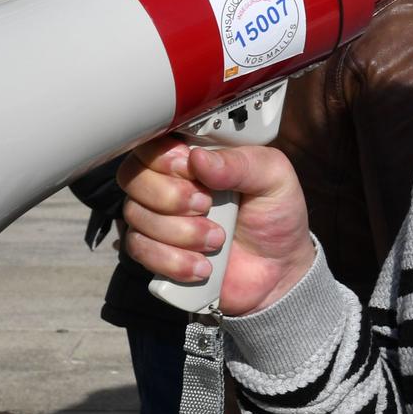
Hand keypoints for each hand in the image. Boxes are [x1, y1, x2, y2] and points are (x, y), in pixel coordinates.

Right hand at [116, 137, 315, 315]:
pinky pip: (140, 251)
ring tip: (217, 240)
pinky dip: (173, 260)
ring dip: (179, 233)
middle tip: (207, 206)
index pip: (153, 143)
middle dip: (170, 196)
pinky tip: (203, 265)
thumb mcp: (274, 179)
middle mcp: (171, 184)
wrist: (279, 270)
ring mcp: (160, 218)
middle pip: (133, 177)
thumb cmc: (275, 217)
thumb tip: (198, 158)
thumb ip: (240, 163)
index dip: (164, 158)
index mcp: (196, 157)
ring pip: (135, 216)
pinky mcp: (157, 252)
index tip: (191, 171)